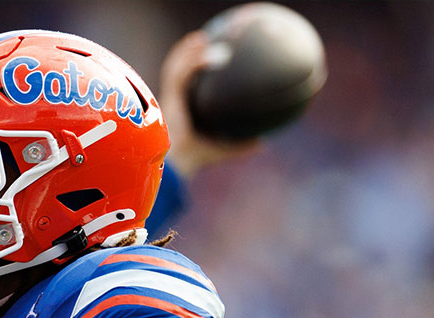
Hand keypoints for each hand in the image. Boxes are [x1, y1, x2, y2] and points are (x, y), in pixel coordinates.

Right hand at [160, 30, 260, 176]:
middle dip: (186, 55)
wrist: (178, 163)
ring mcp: (170, 99)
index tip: (205, 58)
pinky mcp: (169, 97)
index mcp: (182, 111)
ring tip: (199, 38)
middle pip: (176, 72)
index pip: (183, 87)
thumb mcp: (223, 149)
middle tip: (203, 40)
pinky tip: (204, 50)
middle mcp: (174, 102)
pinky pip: (180, 74)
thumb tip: (264, 144)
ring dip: (185, 52)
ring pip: (174, 68)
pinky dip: (192, 60)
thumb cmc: (197, 158)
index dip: (190, 71)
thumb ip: (240, 145)